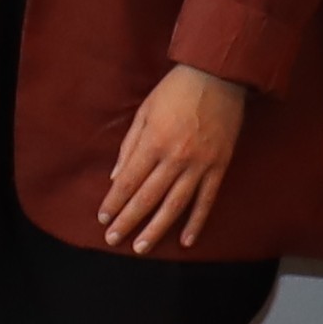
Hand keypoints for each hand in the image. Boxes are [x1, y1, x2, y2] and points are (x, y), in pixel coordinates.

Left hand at [95, 65, 245, 254]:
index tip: (103, 218)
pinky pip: (206, 200)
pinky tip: (185, 241)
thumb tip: (116, 178)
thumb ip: (129, 146)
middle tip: (113, 239)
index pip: (128, 182)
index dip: (114, 202)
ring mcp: (199, 165)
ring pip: (175, 205)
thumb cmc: (175, 90)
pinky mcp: (219, 167)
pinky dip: (196, 222)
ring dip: (156, 228)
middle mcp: (175, 158)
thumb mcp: (144, 111)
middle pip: (147, 198)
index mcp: (153, 142)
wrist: (217, 76)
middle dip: (128, 221)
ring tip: (142, 247)